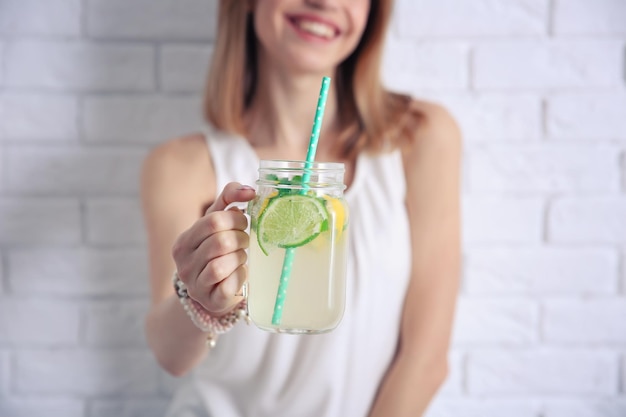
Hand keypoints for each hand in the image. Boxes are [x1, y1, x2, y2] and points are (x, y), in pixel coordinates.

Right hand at [172, 182, 255, 314]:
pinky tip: (240, 273)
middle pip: (220, 242)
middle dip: (240, 239)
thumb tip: (250, 190)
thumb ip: (229, 199)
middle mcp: (184, 263)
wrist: (213, 292)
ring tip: (242, 257)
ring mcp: (194, 284)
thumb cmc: (218, 253)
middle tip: (245, 241)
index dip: (236, 219)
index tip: (244, 223)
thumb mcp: (218, 223)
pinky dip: (240, 276)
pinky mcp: (210, 300)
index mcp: (184, 241)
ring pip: (222, 264)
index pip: (213, 221)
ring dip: (240, 257)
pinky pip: (228, 285)